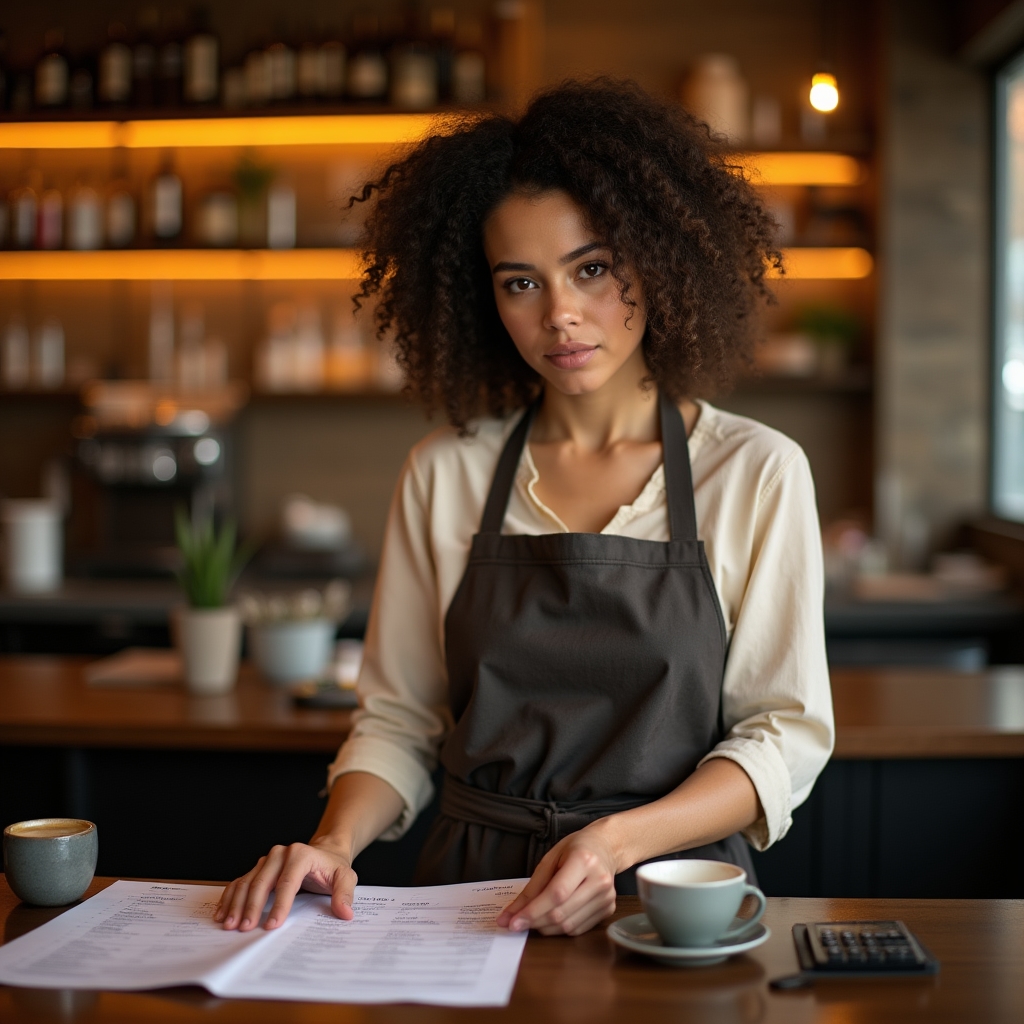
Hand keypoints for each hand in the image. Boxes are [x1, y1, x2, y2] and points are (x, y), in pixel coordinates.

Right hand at [214, 838, 356, 931]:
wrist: (324, 852)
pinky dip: (230, 897)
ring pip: (247, 882)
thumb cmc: (333, 867)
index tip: (271, 926)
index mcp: (301, 854)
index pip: (288, 882)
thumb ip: (345, 894)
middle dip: (251, 907)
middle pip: (262, 881)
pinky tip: (223, 913)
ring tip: (229, 925)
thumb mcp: (346, 877)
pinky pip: (241, 882)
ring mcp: (267, 860)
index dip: (279, 905)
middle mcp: (281, 854)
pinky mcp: (259, 868)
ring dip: (236, 904)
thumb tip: (345, 913)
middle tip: (244, 929)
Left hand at [496, 824, 618, 936]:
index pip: (556, 893)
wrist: (605, 846)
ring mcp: (607, 897)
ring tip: (532, 921)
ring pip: (569, 926)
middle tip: (516, 924)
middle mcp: (599, 880)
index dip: (533, 911)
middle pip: (562, 913)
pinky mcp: (608, 909)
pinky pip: (578, 929)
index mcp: (584, 860)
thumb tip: (510, 914)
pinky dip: (559, 929)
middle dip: (535, 922)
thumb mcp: (550, 858)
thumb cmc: (575, 848)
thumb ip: (531, 888)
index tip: (512, 922)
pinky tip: (550, 920)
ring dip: (545, 928)